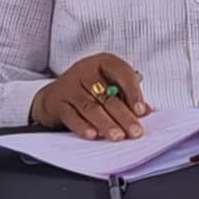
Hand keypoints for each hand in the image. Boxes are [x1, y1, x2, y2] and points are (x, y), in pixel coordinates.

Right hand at [31, 53, 150, 140]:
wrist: (53, 95)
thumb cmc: (88, 89)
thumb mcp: (108, 85)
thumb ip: (127, 97)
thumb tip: (145, 111)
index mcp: (103, 62)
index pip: (121, 73)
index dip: (133, 92)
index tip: (141, 110)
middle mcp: (85, 71)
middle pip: (107, 95)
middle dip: (123, 115)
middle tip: (134, 131)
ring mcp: (70, 86)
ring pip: (90, 107)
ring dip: (106, 123)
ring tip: (117, 136)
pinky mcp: (58, 102)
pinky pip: (71, 116)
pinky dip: (83, 126)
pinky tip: (93, 135)